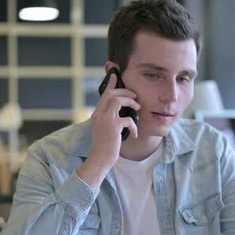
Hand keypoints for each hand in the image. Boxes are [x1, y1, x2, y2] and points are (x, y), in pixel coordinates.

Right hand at [77, 73, 139, 187]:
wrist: (100, 159)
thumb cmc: (104, 146)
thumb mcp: (104, 129)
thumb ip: (110, 119)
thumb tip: (122, 113)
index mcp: (97, 114)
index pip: (104, 94)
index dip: (111, 84)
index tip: (115, 75)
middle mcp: (99, 114)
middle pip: (112, 94)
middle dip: (125, 92)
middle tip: (135, 96)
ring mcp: (105, 120)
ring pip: (118, 100)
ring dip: (130, 101)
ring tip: (138, 107)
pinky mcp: (113, 127)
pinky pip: (128, 119)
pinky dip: (134, 125)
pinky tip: (135, 133)